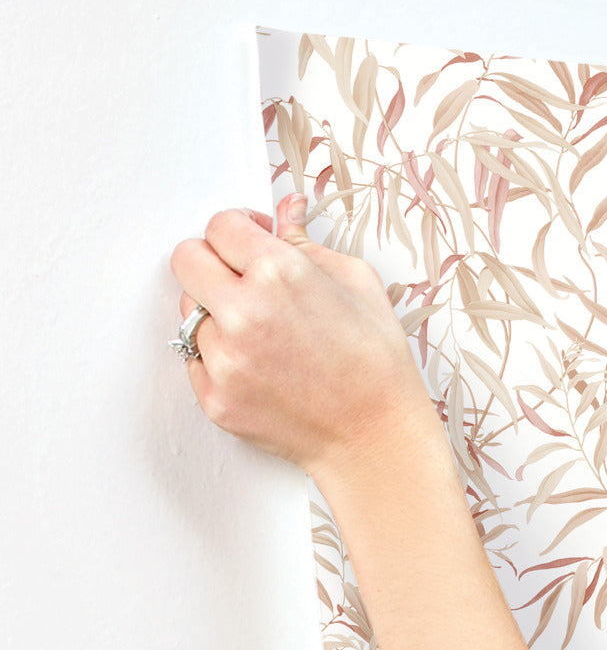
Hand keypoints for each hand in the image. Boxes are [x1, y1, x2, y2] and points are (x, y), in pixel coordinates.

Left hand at [169, 192, 430, 484]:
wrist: (376, 437)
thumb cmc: (377, 364)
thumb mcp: (359, 283)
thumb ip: (308, 242)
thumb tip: (285, 212)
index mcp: (280, 273)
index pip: (219, 226)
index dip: (238, 230)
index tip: (250, 242)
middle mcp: (244, 313)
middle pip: (186, 260)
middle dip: (212, 262)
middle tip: (241, 280)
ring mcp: (225, 360)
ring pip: (189, 313)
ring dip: (217, 316)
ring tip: (263, 335)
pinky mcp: (216, 398)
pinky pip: (196, 361)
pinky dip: (220, 359)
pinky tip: (261, 368)